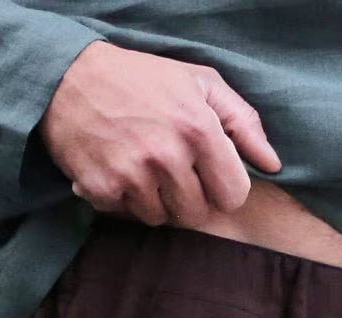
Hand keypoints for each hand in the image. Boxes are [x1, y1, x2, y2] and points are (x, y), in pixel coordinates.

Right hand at [39, 42, 279, 228]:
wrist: (68, 76)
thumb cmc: (142, 78)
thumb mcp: (200, 83)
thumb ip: (243, 122)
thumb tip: (273, 164)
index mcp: (199, 129)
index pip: (232, 196)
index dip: (222, 188)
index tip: (208, 176)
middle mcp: (167, 156)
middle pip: (197, 214)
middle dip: (188, 197)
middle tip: (171, 170)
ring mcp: (132, 175)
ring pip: (161, 218)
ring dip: (155, 200)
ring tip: (141, 166)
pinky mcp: (101, 189)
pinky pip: (126, 215)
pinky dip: (123, 198)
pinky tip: (117, 168)